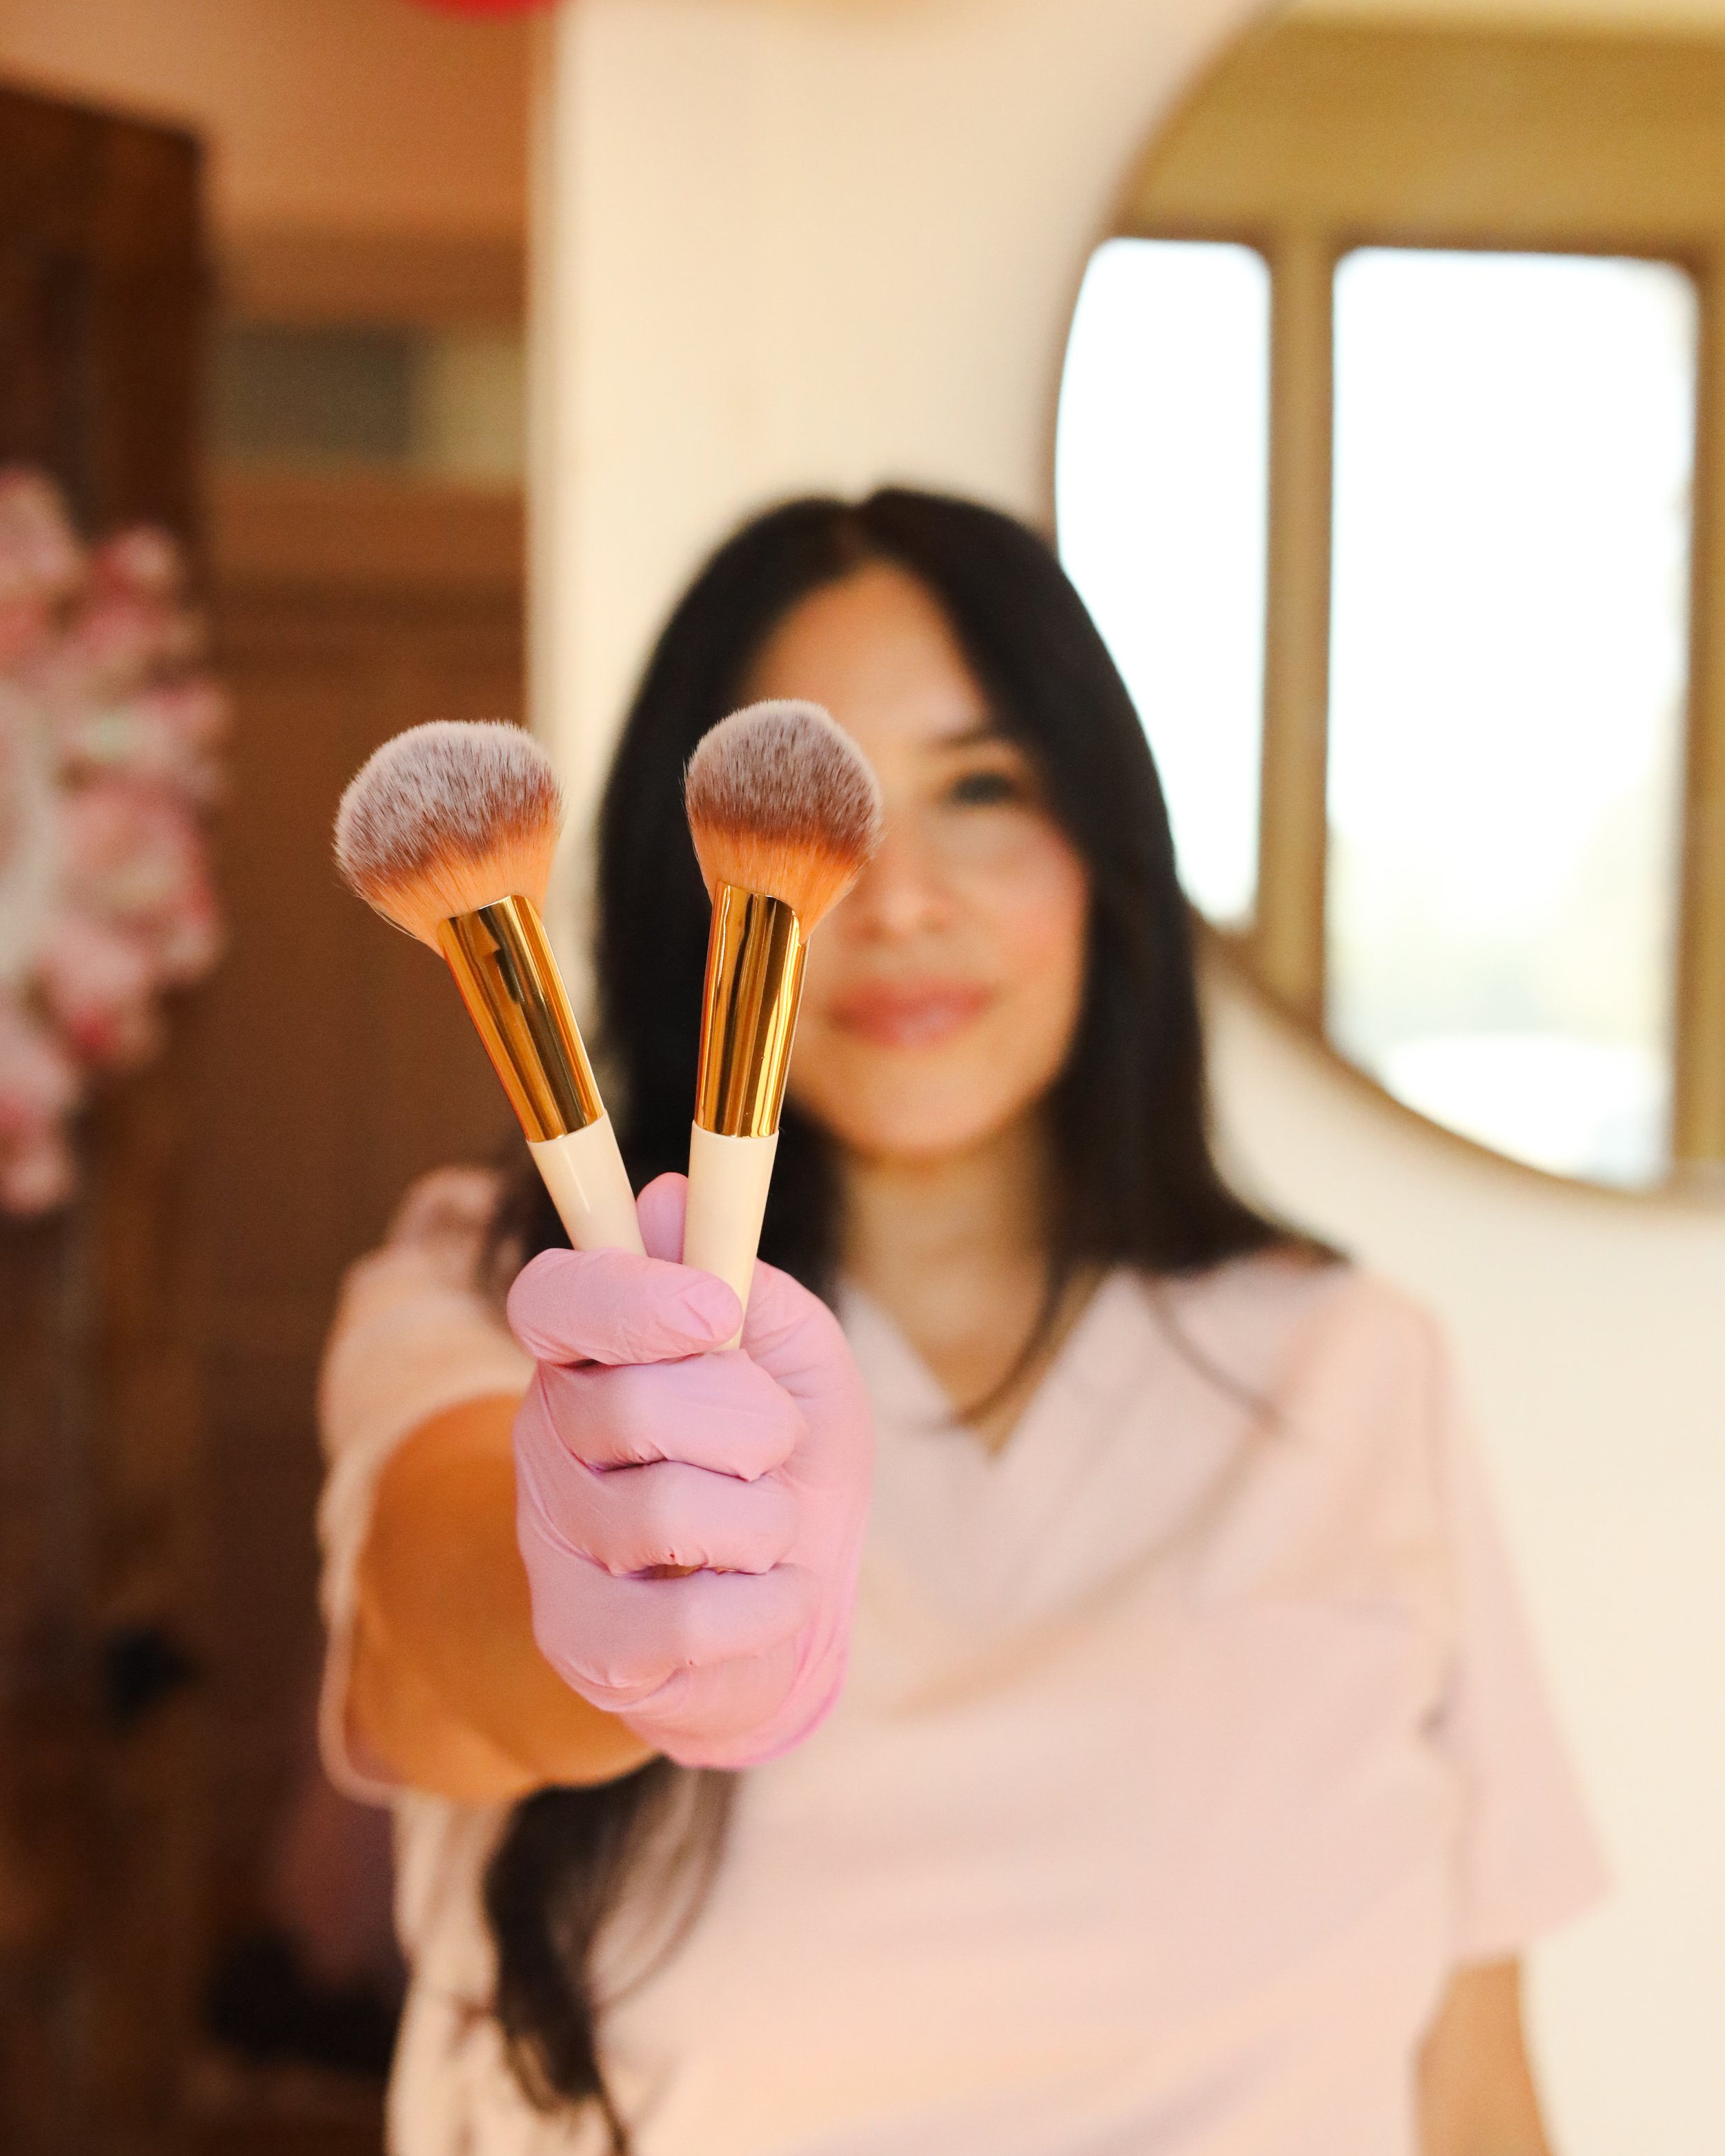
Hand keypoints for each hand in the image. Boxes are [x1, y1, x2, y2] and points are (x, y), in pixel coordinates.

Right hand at [506, 1173, 871, 1769]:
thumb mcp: (800, 1367)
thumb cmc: (787, 1473)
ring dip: (764, 1521)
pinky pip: (687, 1615)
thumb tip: (667, 1195)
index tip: (716, 1313)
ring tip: (765, 1533)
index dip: (628, 1297)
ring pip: (666, 1512)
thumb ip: (750, 1286)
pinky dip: (766, 1603)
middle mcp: (549, 1441)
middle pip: (633, 1401)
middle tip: (773, 1450)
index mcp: (591, 1356)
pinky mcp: (582, 1643)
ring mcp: (555, 1546)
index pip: (552, 1298)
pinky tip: (765, 1596)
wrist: (794, 1618)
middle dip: (749, 1423)